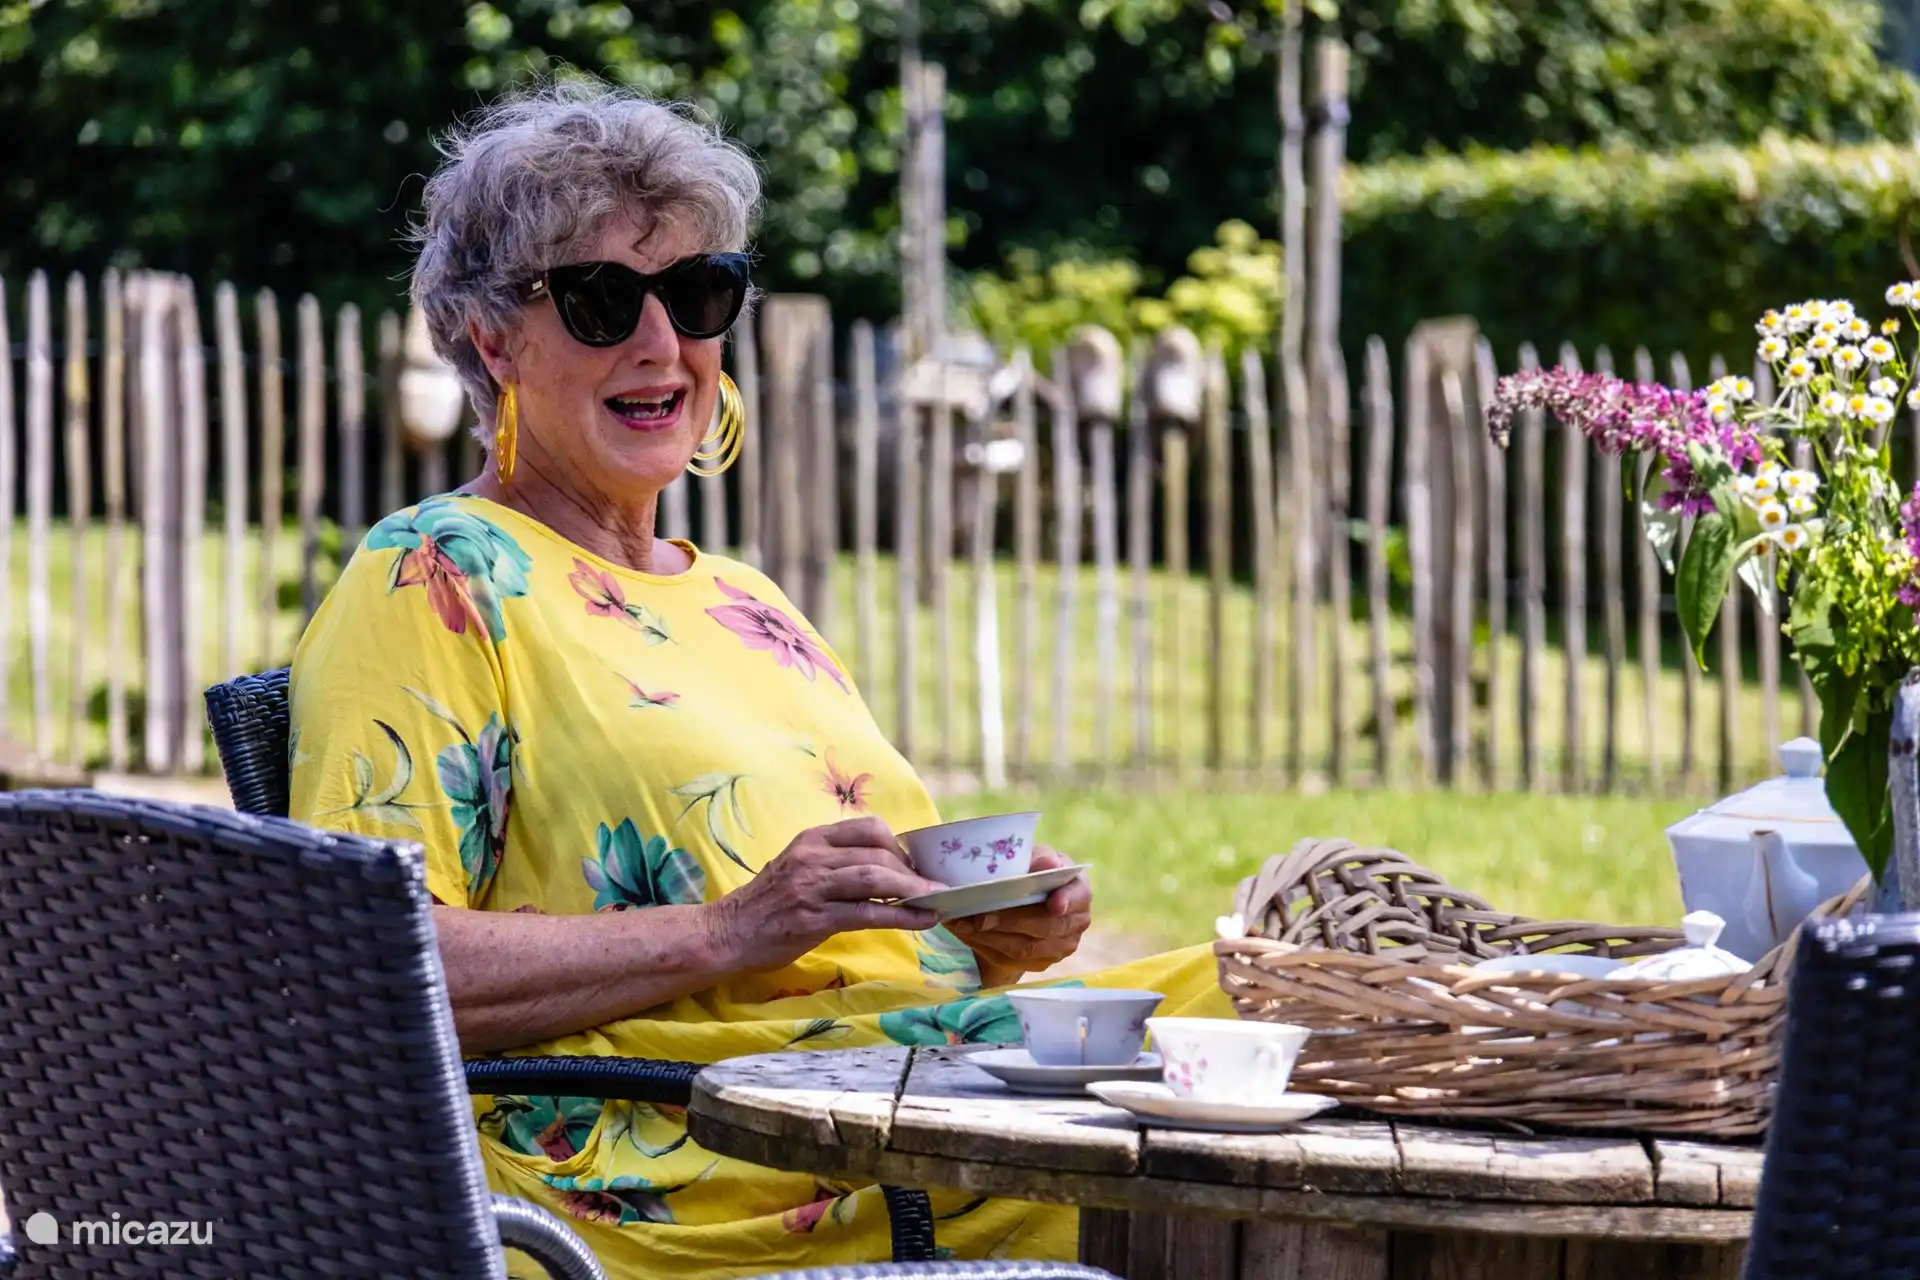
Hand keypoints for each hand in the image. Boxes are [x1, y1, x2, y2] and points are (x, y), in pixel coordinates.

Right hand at [705, 816, 944, 973]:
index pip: (868, 828)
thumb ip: (834, 861)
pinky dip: (902, 916)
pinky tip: (923, 920)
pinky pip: (868, 913)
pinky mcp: (814, 919)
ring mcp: (812, 887)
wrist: (726, 933)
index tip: (914, 865)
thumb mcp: (797, 867)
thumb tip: (884, 867)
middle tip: (933, 887)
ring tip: (938, 900)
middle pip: (878, 852)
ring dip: (914, 890)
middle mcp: (813, 857)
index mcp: (812, 839)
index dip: (900, 845)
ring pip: (876, 878)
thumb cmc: (767, 904)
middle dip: (912, 870)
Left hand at [944, 846, 1091, 985]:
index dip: (1066, 901)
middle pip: (1045, 927)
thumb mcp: (1036, 857)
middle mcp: (1075, 923)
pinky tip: (968, 932)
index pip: (1078, 898)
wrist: (1024, 898)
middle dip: (1010, 921)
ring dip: (992, 936)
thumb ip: (1042, 858)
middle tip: (981, 915)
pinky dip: (986, 945)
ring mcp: (1059, 947)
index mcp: (1079, 891)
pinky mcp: (1039, 962)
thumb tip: (1048, 864)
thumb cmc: (1032, 870)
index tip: (1054, 905)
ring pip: (1025, 948)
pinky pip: (1011, 959)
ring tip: (965, 923)